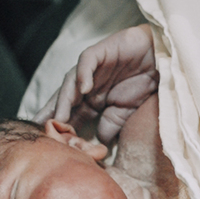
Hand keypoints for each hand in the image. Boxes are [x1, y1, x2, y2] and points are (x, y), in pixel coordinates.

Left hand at [39, 26, 158, 144]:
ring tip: (60, 117)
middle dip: (51, 114)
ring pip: (71, 83)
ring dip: (64, 100)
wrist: (161, 59)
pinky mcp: (100, 52)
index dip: (61, 128)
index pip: (71, 115)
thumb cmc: (143, 82)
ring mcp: (92, 69)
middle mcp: (87, 85)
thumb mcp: (125, 111)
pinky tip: (84, 89)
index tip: (50, 145)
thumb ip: (110, 125)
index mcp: (92, 100)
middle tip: (39, 130)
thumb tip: (98, 144)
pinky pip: (86, 62)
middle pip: (63, 100)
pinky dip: (83, 74)